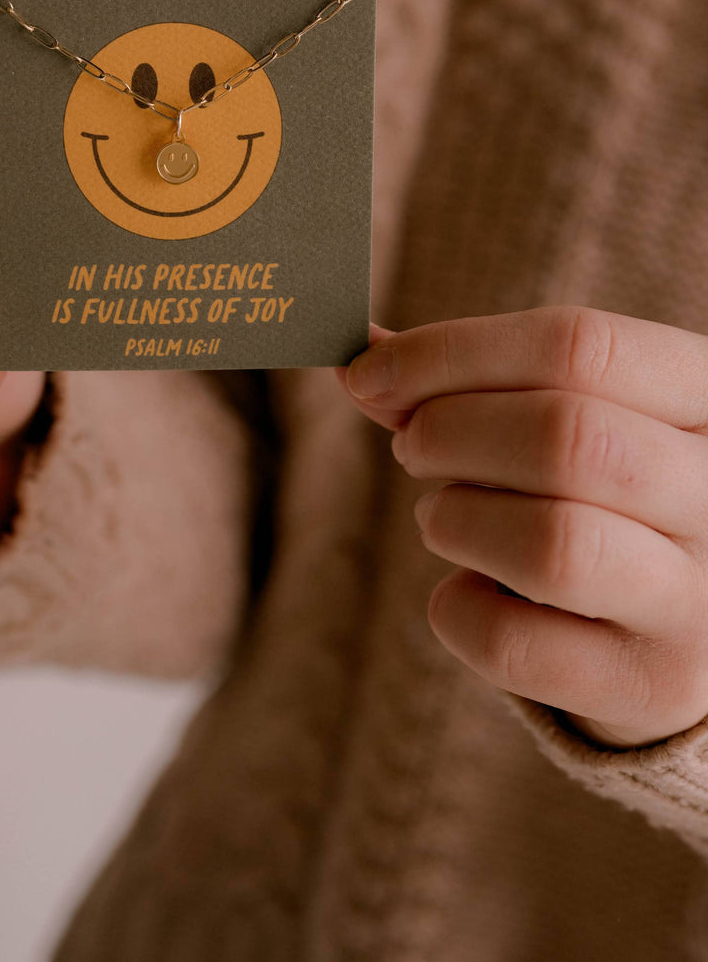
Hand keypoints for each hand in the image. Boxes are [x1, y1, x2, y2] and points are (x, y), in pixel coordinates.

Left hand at [341, 305, 707, 748]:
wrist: (673, 618)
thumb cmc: (597, 486)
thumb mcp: (560, 411)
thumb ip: (465, 381)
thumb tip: (359, 353)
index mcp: (707, 397)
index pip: (580, 346)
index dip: (451, 352)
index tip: (368, 372)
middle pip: (567, 437)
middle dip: (450, 433)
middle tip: (412, 447)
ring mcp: (700, 600)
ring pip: (552, 545)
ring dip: (456, 520)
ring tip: (441, 517)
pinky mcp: (652, 685)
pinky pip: (516, 644)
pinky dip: (457, 610)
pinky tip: (469, 589)